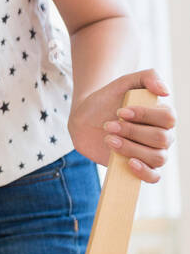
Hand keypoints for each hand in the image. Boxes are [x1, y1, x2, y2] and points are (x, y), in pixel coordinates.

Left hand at [68, 68, 175, 182]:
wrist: (85, 119)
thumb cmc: (107, 99)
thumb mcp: (124, 82)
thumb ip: (147, 77)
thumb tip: (165, 91)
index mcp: (162, 116)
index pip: (168, 118)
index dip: (145, 116)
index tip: (121, 112)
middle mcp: (162, 136)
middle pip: (161, 138)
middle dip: (132, 131)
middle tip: (109, 125)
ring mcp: (152, 153)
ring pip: (157, 157)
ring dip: (131, 148)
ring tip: (109, 140)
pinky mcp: (139, 168)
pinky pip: (154, 177)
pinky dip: (144, 172)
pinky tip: (129, 163)